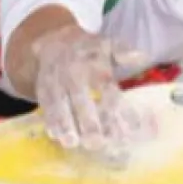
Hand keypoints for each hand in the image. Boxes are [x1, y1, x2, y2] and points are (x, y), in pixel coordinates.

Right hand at [30, 25, 155, 150]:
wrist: (54, 40)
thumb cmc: (89, 51)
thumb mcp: (107, 45)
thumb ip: (123, 52)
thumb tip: (140, 56)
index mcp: (94, 63)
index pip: (107, 86)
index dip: (118, 107)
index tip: (130, 128)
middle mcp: (74, 72)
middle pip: (80, 98)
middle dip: (87, 121)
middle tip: (96, 142)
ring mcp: (56, 81)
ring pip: (59, 104)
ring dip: (65, 124)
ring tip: (72, 143)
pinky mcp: (42, 88)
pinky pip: (44, 104)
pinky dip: (49, 120)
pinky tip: (55, 136)